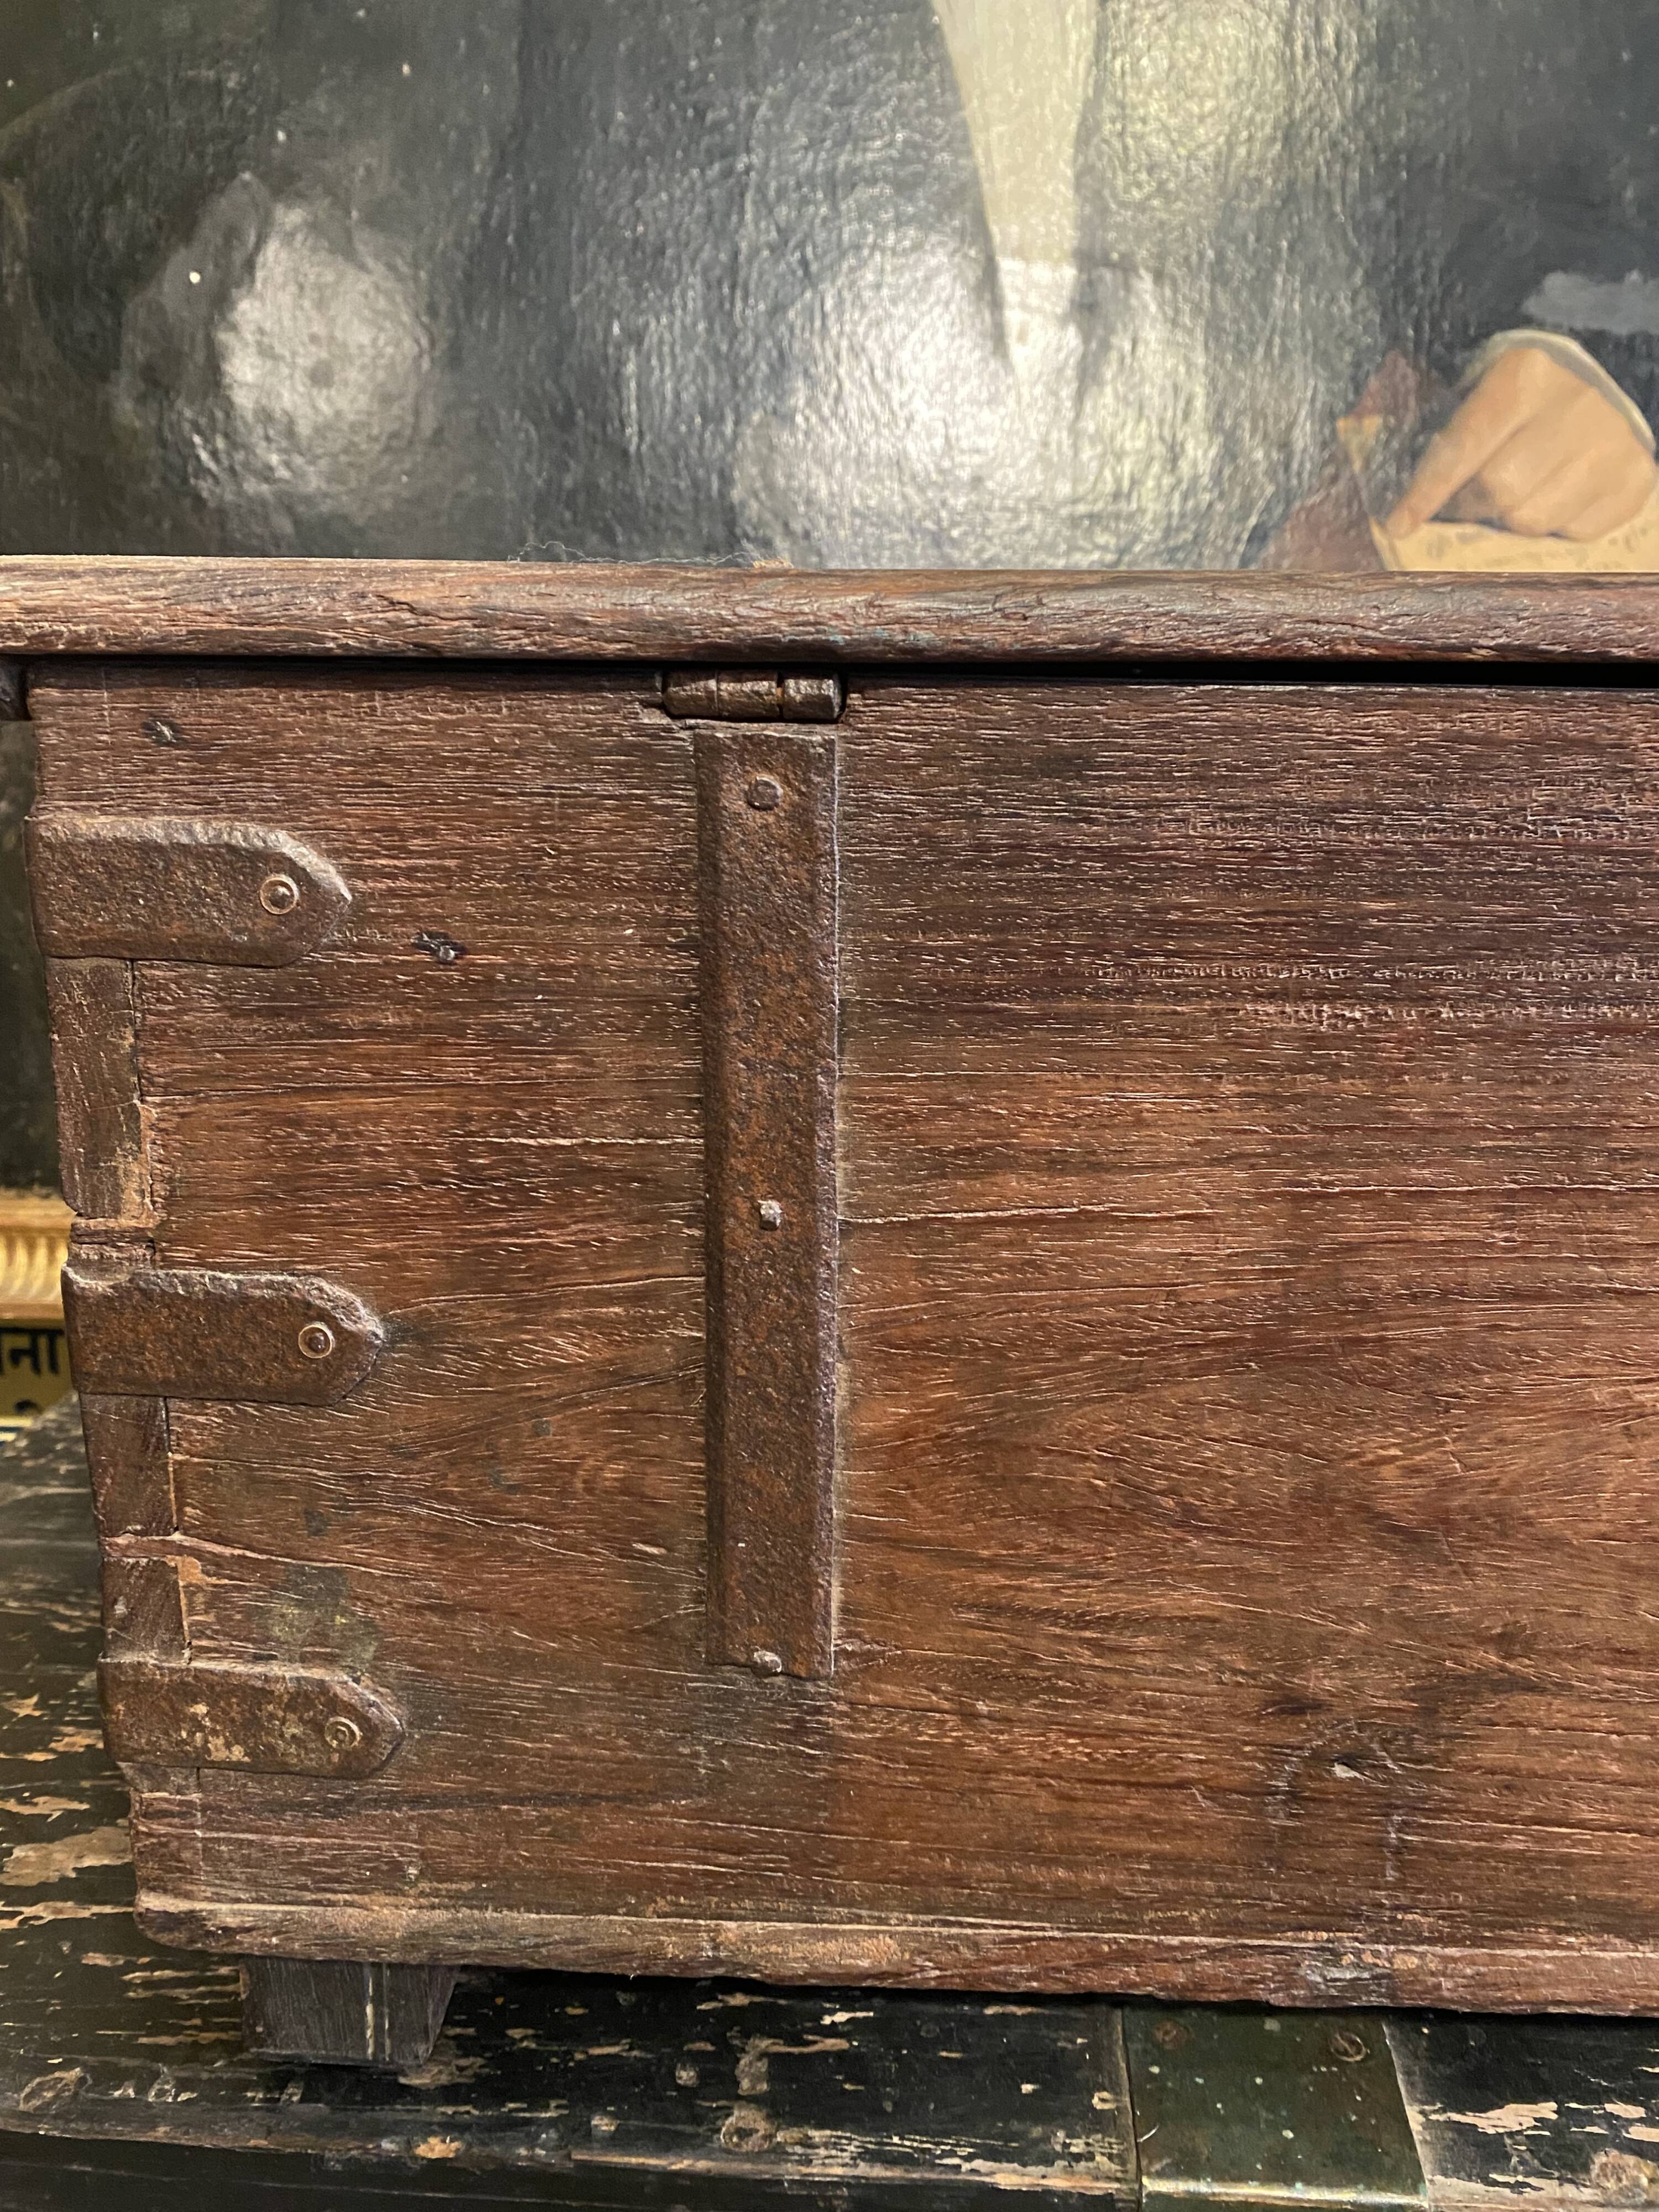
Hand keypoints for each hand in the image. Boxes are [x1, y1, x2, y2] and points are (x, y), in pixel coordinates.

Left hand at [1386, 344, 1658, 540]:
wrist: (1614, 373)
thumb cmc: (1529, 391)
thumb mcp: (1484, 389)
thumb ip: (1449, 436)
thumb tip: (1409, 507)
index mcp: (1525, 377)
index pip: (1463, 449)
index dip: (1427, 493)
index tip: (1399, 525)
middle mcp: (1574, 406)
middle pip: (1498, 491)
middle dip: (1469, 507)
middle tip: (1463, 503)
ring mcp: (1611, 444)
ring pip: (1533, 520)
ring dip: (1509, 520)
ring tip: (1511, 498)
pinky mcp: (1634, 478)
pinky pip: (1575, 532)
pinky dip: (1556, 526)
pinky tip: (1557, 494)